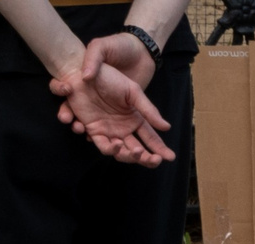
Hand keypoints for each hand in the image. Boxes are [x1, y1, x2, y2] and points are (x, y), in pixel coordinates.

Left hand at [51, 35, 174, 166]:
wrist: (84, 73)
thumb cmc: (109, 78)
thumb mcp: (133, 92)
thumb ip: (148, 110)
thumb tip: (166, 127)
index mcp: (135, 119)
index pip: (150, 138)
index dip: (160, 148)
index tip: (170, 157)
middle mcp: (123, 128)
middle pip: (138, 150)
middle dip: (147, 158)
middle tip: (154, 160)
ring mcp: (109, 131)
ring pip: (122, 153)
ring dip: (130, 156)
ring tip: (137, 151)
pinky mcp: (94, 130)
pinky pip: (103, 146)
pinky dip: (111, 149)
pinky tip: (118, 144)